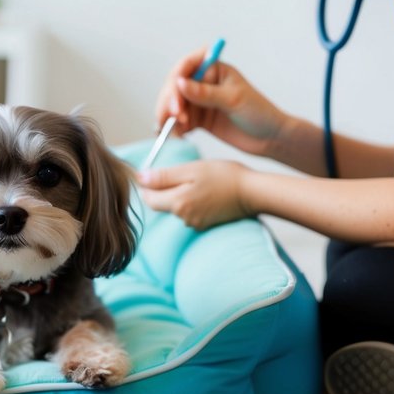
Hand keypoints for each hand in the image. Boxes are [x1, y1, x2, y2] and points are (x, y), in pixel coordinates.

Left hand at [137, 160, 251, 230]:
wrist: (252, 192)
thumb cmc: (224, 176)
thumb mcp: (192, 169)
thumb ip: (164, 176)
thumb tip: (140, 178)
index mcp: (178, 203)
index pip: (148, 198)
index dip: (148, 185)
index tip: (157, 173)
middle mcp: (183, 218)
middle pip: (161, 204)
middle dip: (164, 190)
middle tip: (181, 174)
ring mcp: (194, 223)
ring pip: (175, 207)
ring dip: (179, 195)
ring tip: (197, 181)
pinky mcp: (204, 224)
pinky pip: (188, 212)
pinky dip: (191, 201)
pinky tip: (205, 192)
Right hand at [154, 49, 288, 157]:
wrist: (269, 138)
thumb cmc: (259, 113)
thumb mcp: (233, 100)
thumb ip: (205, 93)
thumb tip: (179, 83)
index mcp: (214, 68)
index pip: (187, 66)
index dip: (177, 80)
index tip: (177, 97)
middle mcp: (203, 82)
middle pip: (175, 86)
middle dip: (171, 102)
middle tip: (175, 117)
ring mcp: (199, 101)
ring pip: (174, 104)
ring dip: (170, 116)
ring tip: (176, 130)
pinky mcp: (198, 118)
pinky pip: (179, 121)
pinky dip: (176, 128)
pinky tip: (179, 135)